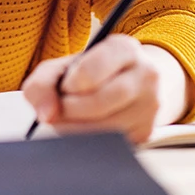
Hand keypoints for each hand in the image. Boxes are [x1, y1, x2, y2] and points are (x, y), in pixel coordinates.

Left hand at [21, 35, 184, 144]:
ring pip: (106, 128)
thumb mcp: (64, 66)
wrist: (131, 83)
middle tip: (62, 109)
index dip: (68, 86)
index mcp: (124, 48)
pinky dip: (92, 143)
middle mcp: (146, 74)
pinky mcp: (147, 131)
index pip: (88, 72)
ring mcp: (151, 105)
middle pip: (99, 102)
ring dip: (78, 130)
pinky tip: (88, 130)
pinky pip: (113, 145)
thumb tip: (47, 115)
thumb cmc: (91, 74)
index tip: (65, 88)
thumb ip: (43, 83)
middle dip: (70, 110)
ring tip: (72, 119)